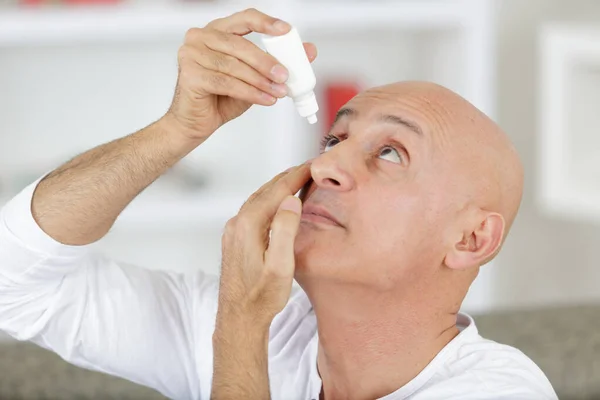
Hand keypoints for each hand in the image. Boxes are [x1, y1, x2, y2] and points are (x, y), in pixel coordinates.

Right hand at [163, 8, 317, 139]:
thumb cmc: (220, 98)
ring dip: (260, 81)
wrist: (194, 123)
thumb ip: (277, 63)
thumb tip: (309, 51)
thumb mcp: (255, 78)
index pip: (244, 18)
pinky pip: (226, 82)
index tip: (286, 31)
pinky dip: (250, 92)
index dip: (266, 23)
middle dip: (266, 62)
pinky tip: (265, 99)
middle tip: (285, 75)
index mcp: (217, 31)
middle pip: (240, 44)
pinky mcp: (190, 75)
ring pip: (234, 66)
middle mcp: (200, 38)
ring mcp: (191, 54)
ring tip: (279, 92)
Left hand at [217, 163, 310, 327]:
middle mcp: (237, 222)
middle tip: (310, 166)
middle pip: (267, 190)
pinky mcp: (234, 237)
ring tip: (297, 178)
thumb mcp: (280, 267)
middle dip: (289, 176)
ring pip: (259, 198)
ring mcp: (233, 229)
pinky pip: (253, 209)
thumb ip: (285, 231)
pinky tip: (277, 203)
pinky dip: (268, 199)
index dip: (298, 175)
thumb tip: (291, 200)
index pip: (278, 191)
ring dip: (278, 187)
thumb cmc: (262, 297)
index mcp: (249, 225)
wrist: (238, 317)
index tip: (314, 164)